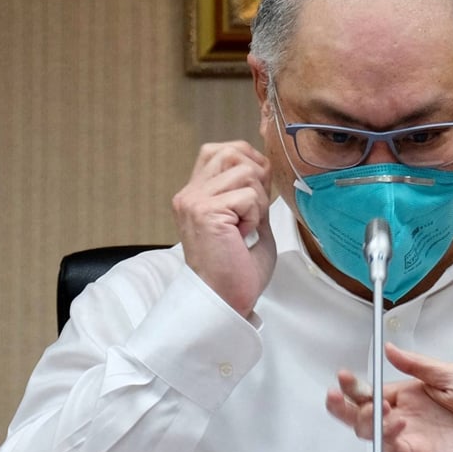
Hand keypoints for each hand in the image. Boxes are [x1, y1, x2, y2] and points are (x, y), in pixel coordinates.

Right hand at [171, 141, 276, 316]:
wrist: (226, 300)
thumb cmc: (238, 269)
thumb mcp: (248, 219)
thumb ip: (250, 192)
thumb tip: (263, 165)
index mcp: (195, 195)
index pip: (219, 151)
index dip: (247, 162)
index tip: (256, 194)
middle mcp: (189, 194)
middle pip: (233, 153)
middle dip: (256, 178)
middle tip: (253, 213)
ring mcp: (194, 201)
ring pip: (246, 172)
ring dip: (258, 202)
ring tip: (245, 228)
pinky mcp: (205, 212)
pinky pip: (249, 196)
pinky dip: (255, 217)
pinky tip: (242, 236)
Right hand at [325, 344, 452, 451]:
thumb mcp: (452, 373)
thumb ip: (418, 365)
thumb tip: (389, 349)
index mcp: (409, 392)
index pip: (372, 389)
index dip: (354, 385)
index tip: (343, 375)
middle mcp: (404, 414)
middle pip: (362, 413)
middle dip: (344, 405)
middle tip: (337, 395)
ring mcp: (409, 436)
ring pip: (370, 432)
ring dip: (365, 420)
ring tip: (377, 408)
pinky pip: (391, 448)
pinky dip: (387, 435)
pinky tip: (397, 421)